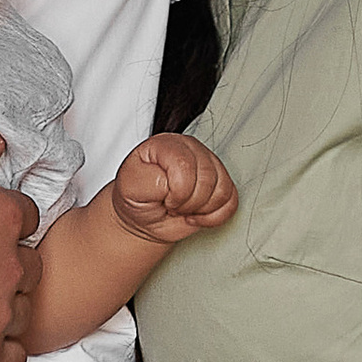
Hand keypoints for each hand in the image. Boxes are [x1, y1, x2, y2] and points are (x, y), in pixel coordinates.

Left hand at [109, 132, 237, 248]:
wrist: (144, 217)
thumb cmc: (137, 198)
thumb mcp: (130, 188)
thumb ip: (150, 180)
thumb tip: (172, 183)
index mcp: (167, 144)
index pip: (186, 165)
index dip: (177, 191)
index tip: (164, 198)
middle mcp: (191, 149)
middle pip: (207, 178)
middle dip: (189, 202)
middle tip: (172, 204)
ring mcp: (209, 164)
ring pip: (222, 190)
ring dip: (201, 209)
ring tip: (183, 208)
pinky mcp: (222, 183)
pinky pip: (231, 202)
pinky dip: (214, 216)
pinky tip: (197, 214)